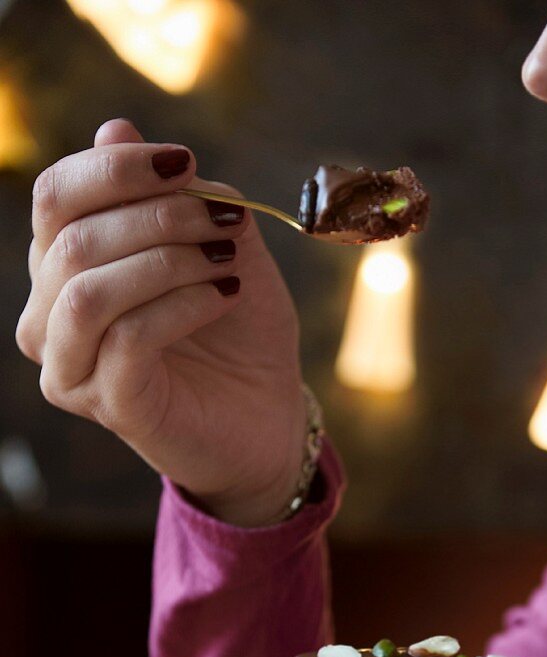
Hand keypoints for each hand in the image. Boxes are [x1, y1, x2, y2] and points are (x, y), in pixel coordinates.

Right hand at [16, 118, 304, 525]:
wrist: (269, 411)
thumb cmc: (237, 329)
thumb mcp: (215, 245)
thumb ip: (170, 194)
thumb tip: (117, 129)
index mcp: (63, 267)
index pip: (56, 197)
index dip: (116, 168)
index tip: (187, 161)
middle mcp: (50, 317)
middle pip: (71, 238)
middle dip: (157, 215)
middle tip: (225, 219)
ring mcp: (73, 367)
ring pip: (88, 289)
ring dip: (167, 259)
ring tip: (226, 259)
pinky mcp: (110, 404)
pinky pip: (128, 336)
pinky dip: (183, 304)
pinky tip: (226, 293)